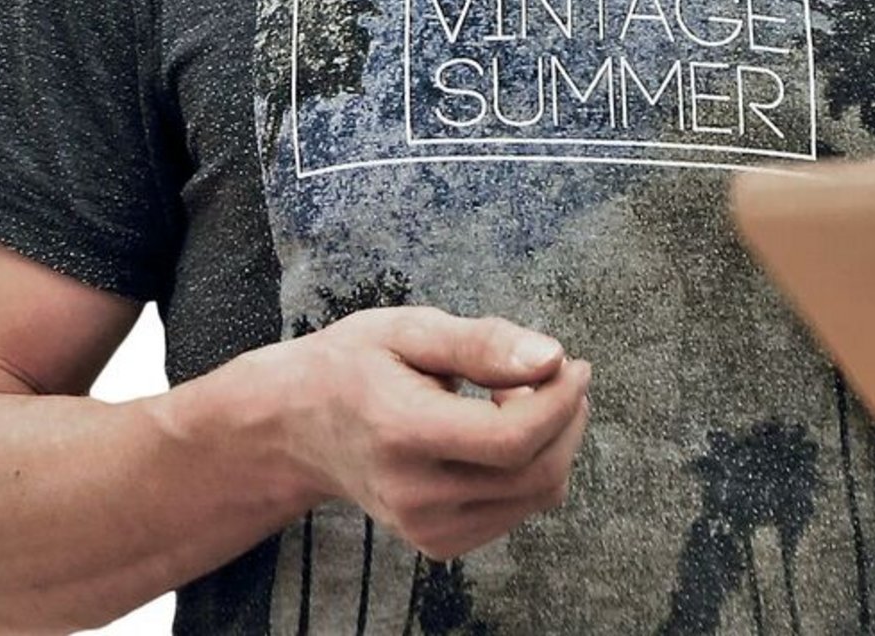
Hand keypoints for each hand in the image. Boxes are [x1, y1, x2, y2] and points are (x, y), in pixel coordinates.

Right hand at [280, 307, 590, 560]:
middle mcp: (415, 495)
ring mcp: (426, 528)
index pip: (511, 439)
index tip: (574, 363)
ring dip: (552, 442)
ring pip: (536, 496)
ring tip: (515, 394)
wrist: (300, 425)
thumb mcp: (409, 330)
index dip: (559, 401)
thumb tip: (552, 357)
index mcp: (403, 433)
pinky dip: (529, 468)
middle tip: (554, 371)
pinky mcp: (438, 543)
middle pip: (534, 473)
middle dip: (566, 418)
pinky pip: (516, 510)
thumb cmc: (355, 364)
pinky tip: (499, 430)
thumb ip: (481, 343)